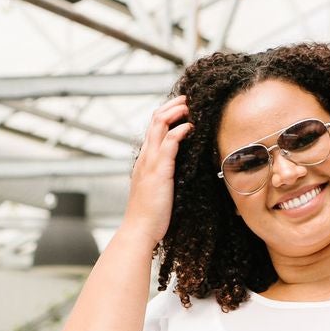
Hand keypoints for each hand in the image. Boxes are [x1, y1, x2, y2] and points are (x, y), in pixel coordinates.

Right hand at [121, 95, 191, 246]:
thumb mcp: (158, 190)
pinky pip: (169, 142)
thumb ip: (165, 176)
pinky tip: (190, 127)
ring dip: (176, 111)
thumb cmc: (151, 216)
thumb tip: (180, 172)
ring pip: (160, 124)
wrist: (139, 231)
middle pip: (155, 119)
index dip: (167, 113)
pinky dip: (180, 130)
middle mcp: (146, 156)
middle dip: (172, 105)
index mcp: (145, 160)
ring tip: (190, 107)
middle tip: (188, 99)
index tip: (183, 109)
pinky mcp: (159, 171)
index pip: (154, 128)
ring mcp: (150, 162)